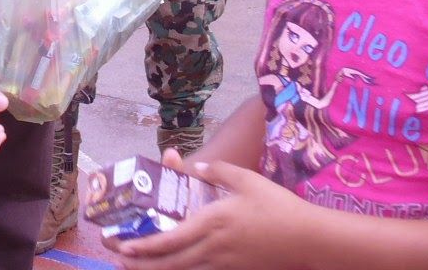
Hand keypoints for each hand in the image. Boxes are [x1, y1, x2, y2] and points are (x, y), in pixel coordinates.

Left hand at [106, 159, 306, 269]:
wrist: (308, 239)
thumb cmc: (278, 207)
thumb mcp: (247, 180)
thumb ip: (217, 171)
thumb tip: (194, 167)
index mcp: (213, 221)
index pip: (170, 238)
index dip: (144, 245)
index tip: (122, 245)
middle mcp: (213, 246)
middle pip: (170, 262)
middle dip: (141, 263)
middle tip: (118, 258)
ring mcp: (224, 262)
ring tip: (136, 267)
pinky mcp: (234, 269)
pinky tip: (172, 267)